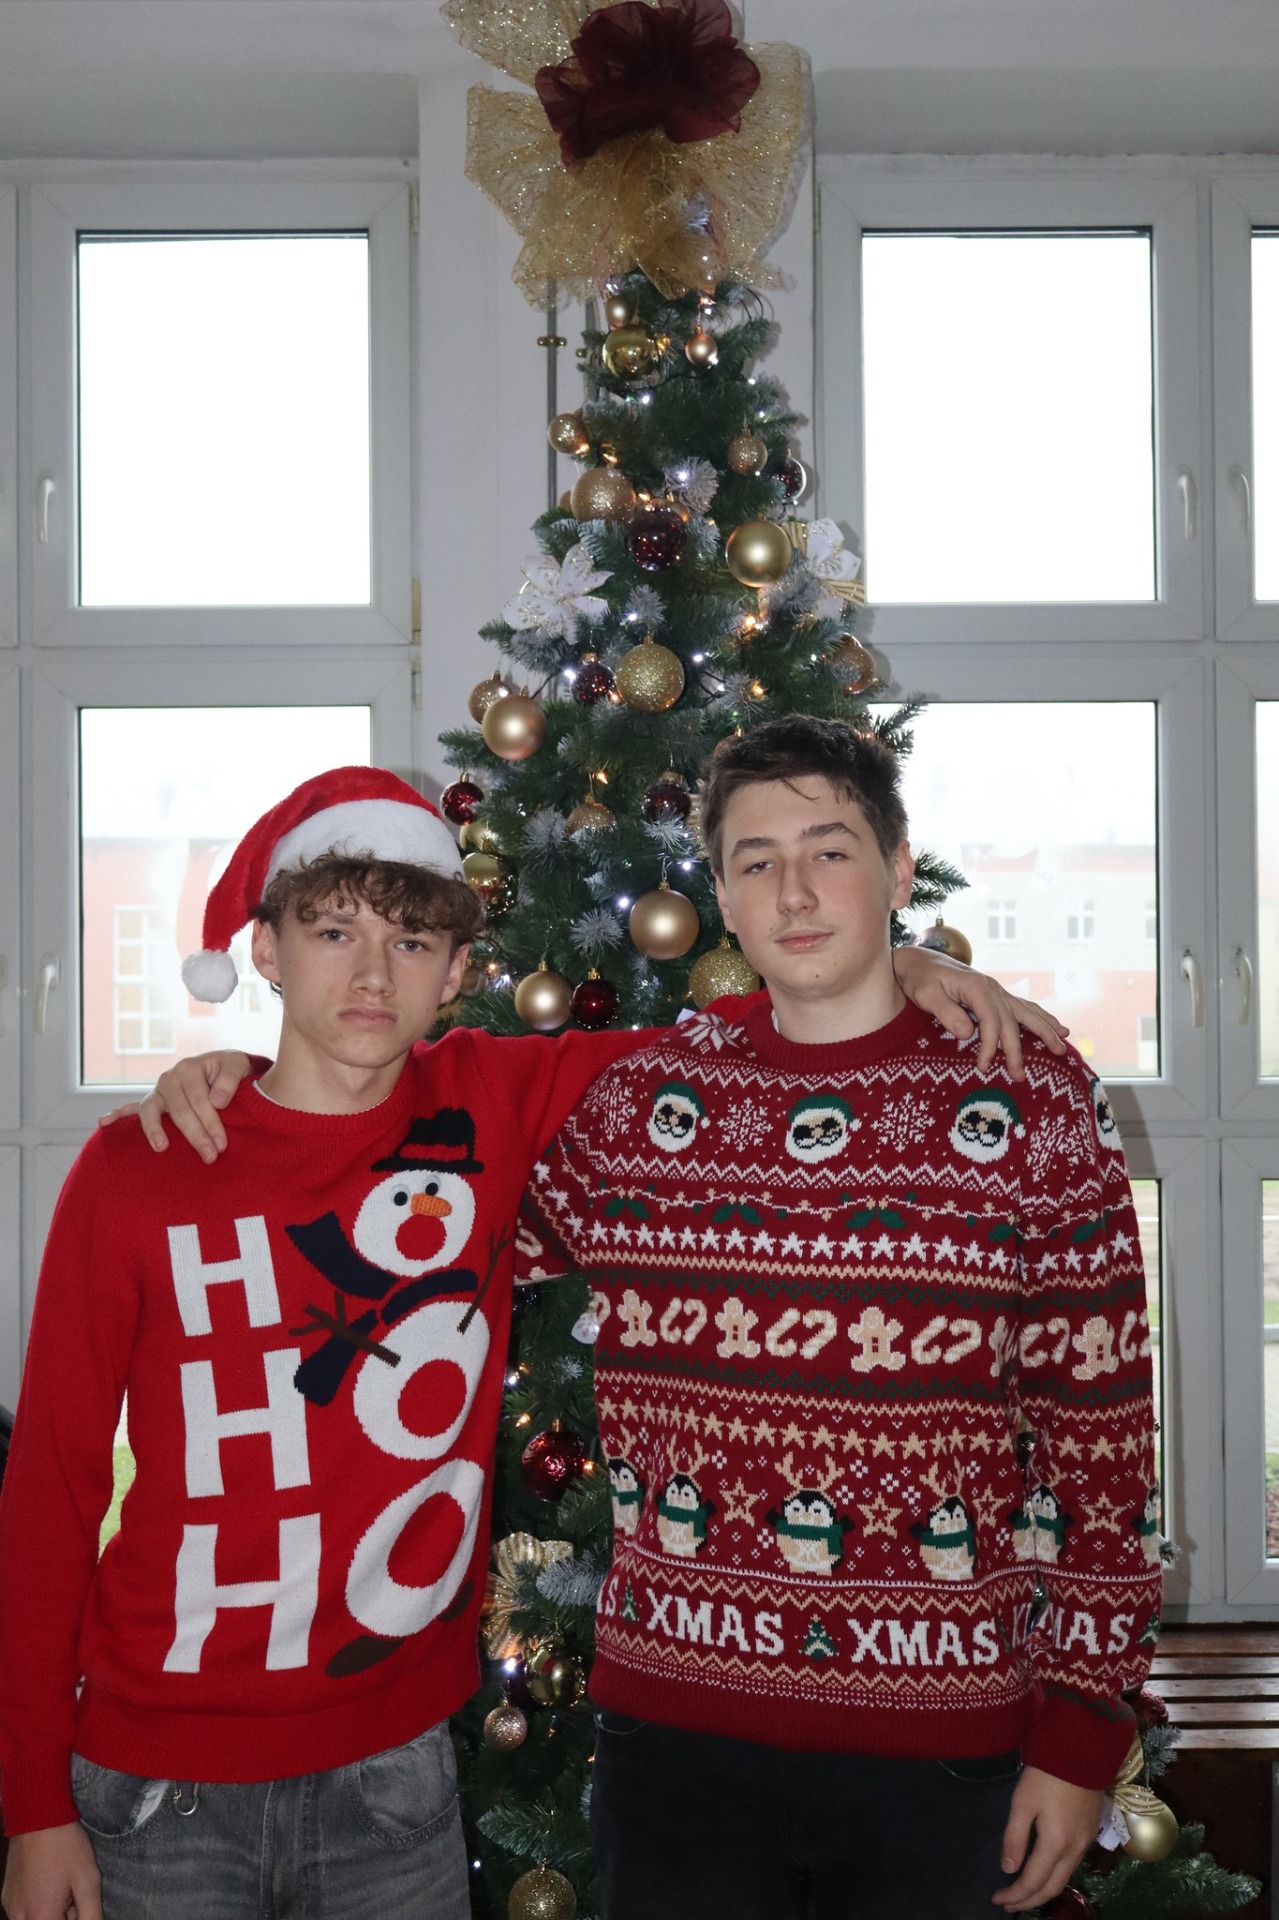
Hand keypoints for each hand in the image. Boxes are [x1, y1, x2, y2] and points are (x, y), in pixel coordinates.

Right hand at [2, 1821, 102, 1919]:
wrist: (37, 1819)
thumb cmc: (65, 1847)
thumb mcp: (88, 1881)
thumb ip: (92, 1915)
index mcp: (42, 1917)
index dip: (75, 1916)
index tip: (78, 1903)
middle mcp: (21, 1919)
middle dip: (64, 1916)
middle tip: (72, 1893)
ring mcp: (11, 1909)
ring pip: (37, 1919)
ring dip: (51, 1911)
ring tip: (61, 1885)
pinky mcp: (6, 1898)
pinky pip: (24, 1912)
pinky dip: (38, 1904)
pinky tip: (48, 1881)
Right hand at [104, 1052, 253, 1161]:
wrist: (220, 1067)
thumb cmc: (229, 1070)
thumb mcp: (237, 1066)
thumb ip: (230, 1080)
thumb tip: (218, 1101)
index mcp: (189, 1067)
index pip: (200, 1100)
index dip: (212, 1122)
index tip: (222, 1144)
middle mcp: (169, 1077)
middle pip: (179, 1110)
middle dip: (195, 1135)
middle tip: (210, 1156)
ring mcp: (158, 1090)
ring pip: (150, 1110)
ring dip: (155, 1130)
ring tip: (162, 1147)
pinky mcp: (153, 1101)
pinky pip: (131, 1108)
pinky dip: (117, 1114)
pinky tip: (104, 1123)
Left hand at [893, 946, 1067, 1080]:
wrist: (919, 961)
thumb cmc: (920, 978)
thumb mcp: (926, 995)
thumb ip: (946, 1013)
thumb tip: (968, 1033)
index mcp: (976, 987)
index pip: (991, 1022)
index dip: (989, 1046)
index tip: (983, 1066)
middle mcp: (992, 988)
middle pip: (1013, 1021)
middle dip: (1019, 1049)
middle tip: (1020, 1075)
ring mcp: (996, 990)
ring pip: (1026, 1012)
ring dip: (1045, 1030)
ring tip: (1062, 1047)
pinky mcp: (996, 994)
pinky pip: (1023, 1007)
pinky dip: (1040, 1018)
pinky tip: (1056, 1027)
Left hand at [993, 1767, 1100, 1909]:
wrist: (1081, 1751)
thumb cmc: (1046, 1774)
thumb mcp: (1022, 1803)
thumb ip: (1015, 1838)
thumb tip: (1008, 1870)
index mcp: (1056, 1844)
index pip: (1033, 1882)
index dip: (1015, 1895)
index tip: (996, 1899)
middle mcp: (1075, 1850)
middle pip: (1052, 1888)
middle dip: (1029, 1900)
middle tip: (1008, 1904)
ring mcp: (1085, 1842)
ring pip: (1064, 1879)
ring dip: (1042, 1891)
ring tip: (1022, 1893)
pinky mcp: (1090, 1833)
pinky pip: (1072, 1866)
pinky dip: (1054, 1877)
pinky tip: (1042, 1872)